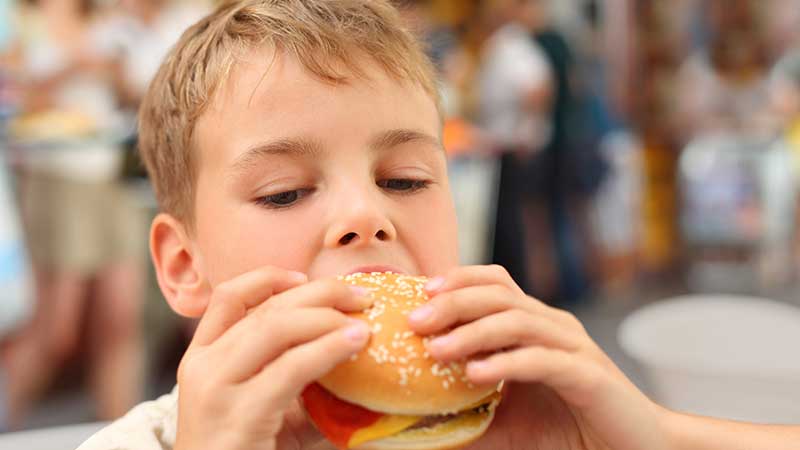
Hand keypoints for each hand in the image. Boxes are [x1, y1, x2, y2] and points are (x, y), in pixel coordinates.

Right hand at [174, 267, 371, 449]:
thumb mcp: (265, 404)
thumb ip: (294, 372)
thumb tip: (351, 344)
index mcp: (202, 357)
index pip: (228, 297)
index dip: (269, 278)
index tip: (306, 277)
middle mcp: (202, 366)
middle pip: (265, 309)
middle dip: (319, 293)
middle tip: (362, 295)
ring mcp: (215, 389)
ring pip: (275, 328)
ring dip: (327, 317)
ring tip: (364, 321)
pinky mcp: (239, 415)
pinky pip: (290, 369)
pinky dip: (327, 348)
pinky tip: (354, 342)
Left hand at [408, 265, 668, 449]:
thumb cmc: (568, 431)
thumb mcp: (506, 422)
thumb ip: (466, 416)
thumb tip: (413, 422)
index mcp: (535, 326)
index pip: (495, 282)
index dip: (457, 280)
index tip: (419, 294)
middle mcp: (554, 327)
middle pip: (499, 294)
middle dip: (453, 302)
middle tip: (415, 321)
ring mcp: (574, 348)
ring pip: (518, 321)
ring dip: (473, 332)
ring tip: (437, 349)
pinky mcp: (589, 376)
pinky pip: (543, 360)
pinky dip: (506, 363)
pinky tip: (475, 374)